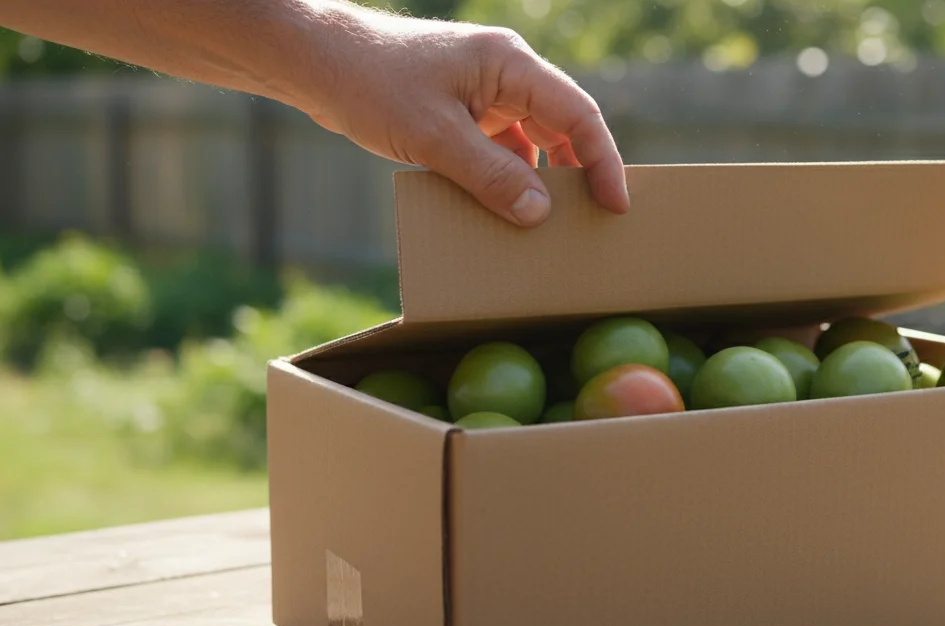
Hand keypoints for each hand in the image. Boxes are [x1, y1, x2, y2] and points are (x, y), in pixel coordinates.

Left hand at [297, 13, 629, 226]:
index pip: (577, 113)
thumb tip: (539, 213)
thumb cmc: (371, 83)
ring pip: (530, 141)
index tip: (615, 205)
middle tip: (590, 224)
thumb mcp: (434, 137)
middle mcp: (504, 74)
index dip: (603, 160)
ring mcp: (482, 92)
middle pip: (562, 127)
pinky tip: (502, 212)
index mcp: (510, 64)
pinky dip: (505, 179)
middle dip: (577, 175)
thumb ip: (491, 176)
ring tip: (547, 227)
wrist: (314, 62)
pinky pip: (498, 148)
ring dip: (538, 181)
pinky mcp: (460, 110)